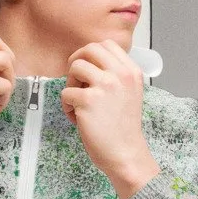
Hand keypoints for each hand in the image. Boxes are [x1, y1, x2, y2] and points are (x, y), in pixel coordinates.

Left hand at [61, 41, 158, 198]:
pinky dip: (67, 106)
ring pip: (75, 67)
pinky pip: (66, 93)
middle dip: (77, 62)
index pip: (107, 45)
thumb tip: (90, 64)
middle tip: (74, 80)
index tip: (86, 68)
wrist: (125, 154)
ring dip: (70, 84)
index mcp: (131, 71)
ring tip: (77, 103)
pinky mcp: (88, 100)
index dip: (90, 54)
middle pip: (89, 49)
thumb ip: (116, 76)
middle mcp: (120, 74)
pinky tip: (77, 119)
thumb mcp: (129, 94)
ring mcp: (104, 85)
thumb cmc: (123, 129)